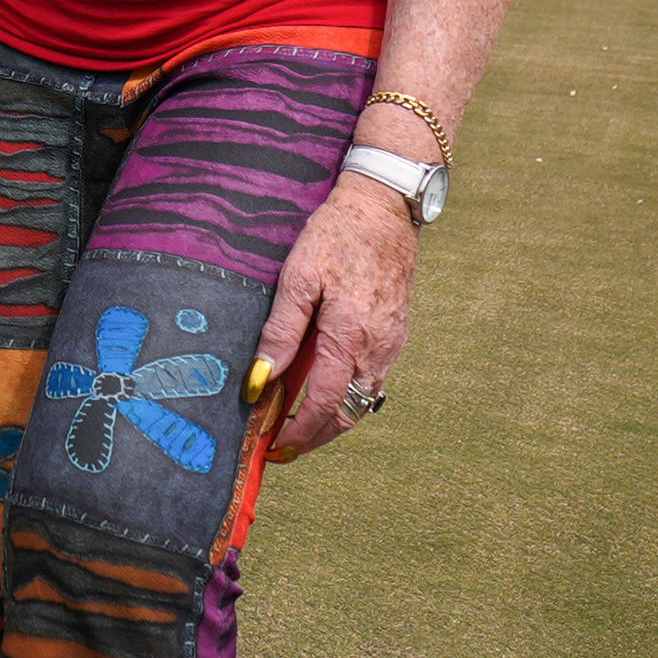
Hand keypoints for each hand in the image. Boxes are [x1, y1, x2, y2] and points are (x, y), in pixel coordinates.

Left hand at [249, 177, 418, 462]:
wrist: (384, 208)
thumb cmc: (336, 236)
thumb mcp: (298, 278)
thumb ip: (281, 332)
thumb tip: (261, 380)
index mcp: (349, 336)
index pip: (324, 404)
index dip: (298, 432)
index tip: (274, 447)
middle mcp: (377, 349)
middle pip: (347, 414)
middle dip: (314, 438)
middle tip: (283, 449)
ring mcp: (391, 344)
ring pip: (363, 402)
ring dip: (332, 421)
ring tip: (298, 426)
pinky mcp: (396, 335)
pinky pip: (373, 381)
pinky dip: (348, 398)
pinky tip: (326, 392)